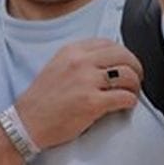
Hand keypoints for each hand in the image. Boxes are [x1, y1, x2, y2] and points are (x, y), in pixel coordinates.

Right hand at [14, 38, 142, 149]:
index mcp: (72, 51)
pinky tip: (126, 105)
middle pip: (123, 55)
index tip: (125, 64)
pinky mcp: (93, 103)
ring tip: (131, 93)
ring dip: (135, 85)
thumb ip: (79, 59)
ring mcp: (87, 82)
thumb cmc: (41, 99)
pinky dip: (130, 102)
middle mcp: (80, 62)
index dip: (122, 54)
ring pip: (128, 74)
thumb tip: (105, 61)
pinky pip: (125, 97)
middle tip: (136, 79)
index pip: (108, 43)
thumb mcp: (57, 66)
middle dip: (135, 67)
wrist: (27, 122)